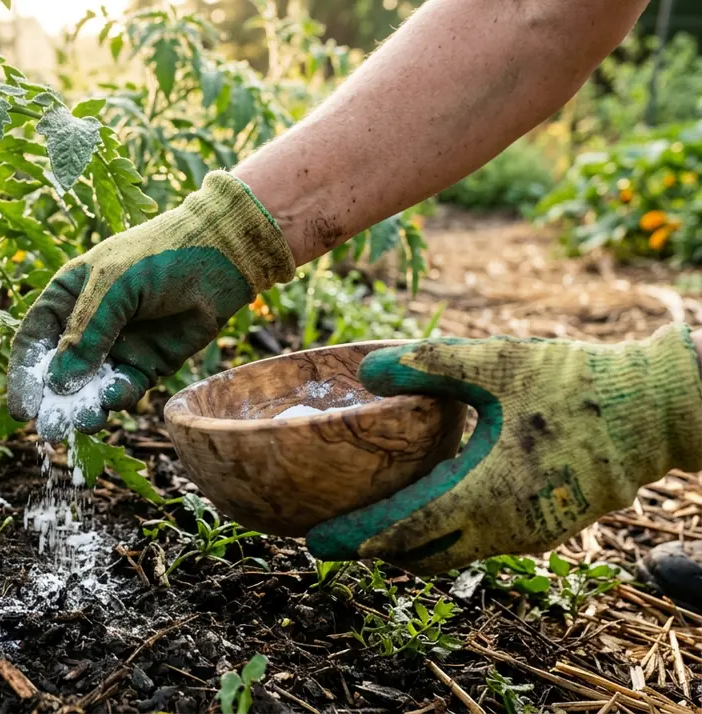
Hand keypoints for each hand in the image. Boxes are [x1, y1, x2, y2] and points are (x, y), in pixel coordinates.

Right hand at [6, 172, 294, 437]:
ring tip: (87, 421)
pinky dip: (119, 398)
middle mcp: (87, 326)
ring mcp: (117, 347)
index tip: (24, 409)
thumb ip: (86, 334)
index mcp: (67, 298)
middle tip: (52, 428)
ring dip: (86, 406)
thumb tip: (58, 384)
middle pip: (59, 372)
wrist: (220, 257)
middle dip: (55, 401)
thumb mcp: (113, 287)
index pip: (33, 342)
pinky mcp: (147, 364)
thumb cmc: (159, 257)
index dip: (25, 376)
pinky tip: (118, 398)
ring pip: (91, 387)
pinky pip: (124, 389)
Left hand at [306, 326, 701, 573]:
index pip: (404, 531)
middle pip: (422, 555)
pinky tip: (430, 510)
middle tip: (331, 539)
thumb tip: (367, 369)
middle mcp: (504, 527)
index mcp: (485, 493)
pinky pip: (482, 543)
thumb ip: (428, 365)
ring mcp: (528, 533)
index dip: (356, 538)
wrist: (654, 409)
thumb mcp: (496, 362)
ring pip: (454, 553)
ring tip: (370, 528)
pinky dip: (445, 536)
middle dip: (374, 550)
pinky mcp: (546, 526)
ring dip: (410, 546)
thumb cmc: (575, 384)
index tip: (314, 543)